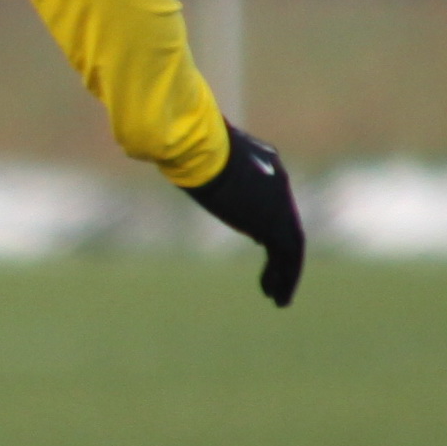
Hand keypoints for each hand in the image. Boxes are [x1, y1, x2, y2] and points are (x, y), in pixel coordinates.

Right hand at [182, 121, 303, 305]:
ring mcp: (281, 205)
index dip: (268, 225)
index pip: (274, 199)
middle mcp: (280, 184)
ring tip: (279, 299)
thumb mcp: (195, 155)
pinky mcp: (275, 225)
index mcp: (267, 162)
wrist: (200, 150)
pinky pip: (288, 259)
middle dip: (283, 254)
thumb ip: (193, 163)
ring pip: (293, 246)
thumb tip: (153, 158)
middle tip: (277, 277)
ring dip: (287, 274)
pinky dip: (285, 279)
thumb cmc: (187, 147)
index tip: (260, 243)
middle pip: (287, 225)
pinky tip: (275, 298)